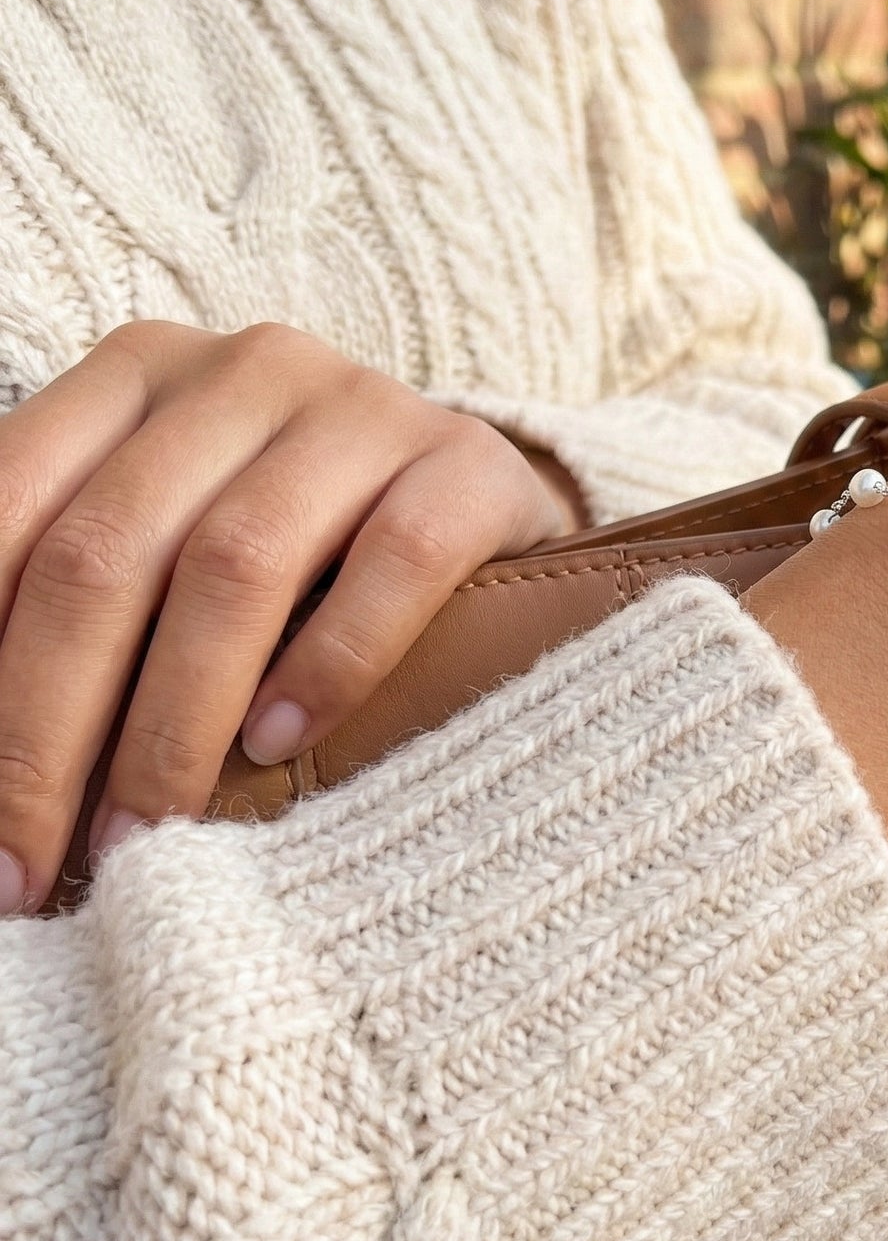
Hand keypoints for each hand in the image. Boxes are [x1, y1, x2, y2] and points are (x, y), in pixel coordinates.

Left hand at [0, 321, 573, 911]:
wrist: (487, 508)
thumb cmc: (305, 555)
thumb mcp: (170, 545)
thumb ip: (84, 605)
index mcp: (136, 372)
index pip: (8, 506)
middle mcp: (244, 369)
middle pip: (106, 552)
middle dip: (45, 729)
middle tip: (28, 870)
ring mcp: (365, 407)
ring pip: (236, 562)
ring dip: (173, 723)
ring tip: (146, 835)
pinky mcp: (470, 463)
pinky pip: (394, 564)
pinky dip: (327, 665)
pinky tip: (279, 747)